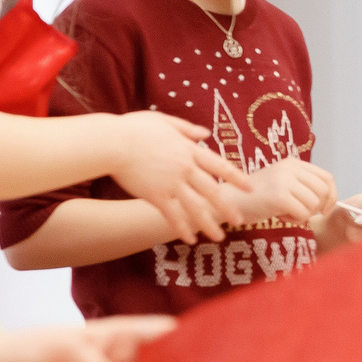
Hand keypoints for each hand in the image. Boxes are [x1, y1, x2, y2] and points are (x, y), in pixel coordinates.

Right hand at [108, 112, 250, 242]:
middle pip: (212, 190)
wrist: (111, 142)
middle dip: (227, 207)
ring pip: (196, 207)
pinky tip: (190, 239)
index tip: (250, 187)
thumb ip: (186, 129)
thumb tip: (206, 134)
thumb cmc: (132, 128)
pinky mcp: (156, 195)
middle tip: (239, 220)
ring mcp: (171, 183)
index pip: (220, 165)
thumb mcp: (163, 121)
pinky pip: (173, 215)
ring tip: (219, 237)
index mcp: (189, 150)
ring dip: (209, 224)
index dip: (236, 177)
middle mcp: (185, 168)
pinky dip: (182, 228)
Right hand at [227, 157, 338, 228]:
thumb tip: (331, 199)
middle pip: (324, 191)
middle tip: (300, 212)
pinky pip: (303, 214)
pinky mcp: (279, 196)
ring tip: (286, 212)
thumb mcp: (283, 183)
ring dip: (304, 214)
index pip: (327, 178)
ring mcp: (284, 181)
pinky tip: (280, 216)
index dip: (332, 196)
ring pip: (314, 204)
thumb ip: (304, 186)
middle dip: (318, 207)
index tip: (325, 209)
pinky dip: (295, 220)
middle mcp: (290, 168)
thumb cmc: (257, 197)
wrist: (230, 201)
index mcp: (293, 163)